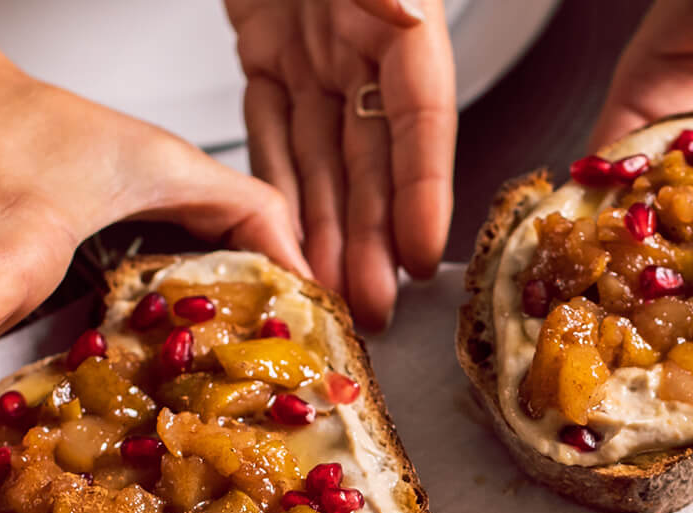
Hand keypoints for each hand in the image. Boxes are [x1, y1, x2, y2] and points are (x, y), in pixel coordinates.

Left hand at [225, 0, 455, 330]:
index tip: (423, 253)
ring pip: (325, 156)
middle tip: (370, 305)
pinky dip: (278, 181)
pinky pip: (274, 128)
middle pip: (374, 157)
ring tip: (327, 291)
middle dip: (371, 236)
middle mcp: (365, 44)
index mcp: (403, 20)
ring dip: (326, 226)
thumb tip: (402, 18)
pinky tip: (279, 229)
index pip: (422, 120)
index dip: (424, 192)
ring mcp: (317, 49)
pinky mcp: (268, 47)